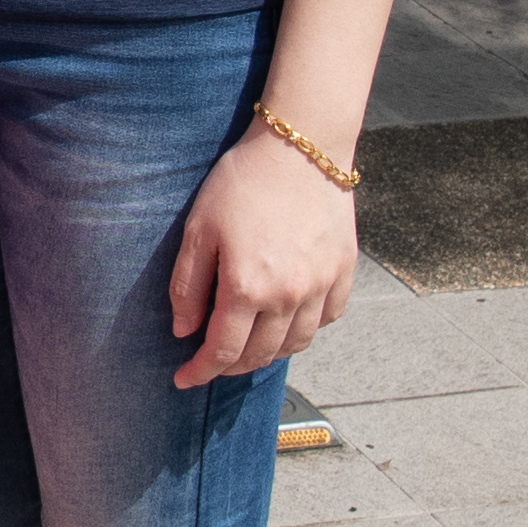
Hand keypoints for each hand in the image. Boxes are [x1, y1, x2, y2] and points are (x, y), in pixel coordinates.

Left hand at [166, 130, 358, 389]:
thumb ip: (188, 286)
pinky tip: (289, 319)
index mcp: (247, 288)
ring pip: (296, 344)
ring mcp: (320, 286)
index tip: (184, 379)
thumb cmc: (243, 182)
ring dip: (269, 353)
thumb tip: (185, 331)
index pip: (222, 352)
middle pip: (259, 355)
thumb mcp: (199, 229)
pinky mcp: (344, 271)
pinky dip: (306, 328)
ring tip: (249, 345)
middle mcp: (288, 296)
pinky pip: (327, 318)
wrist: (300, 147)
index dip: (200, 372)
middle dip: (230, 368)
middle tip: (213, 362)